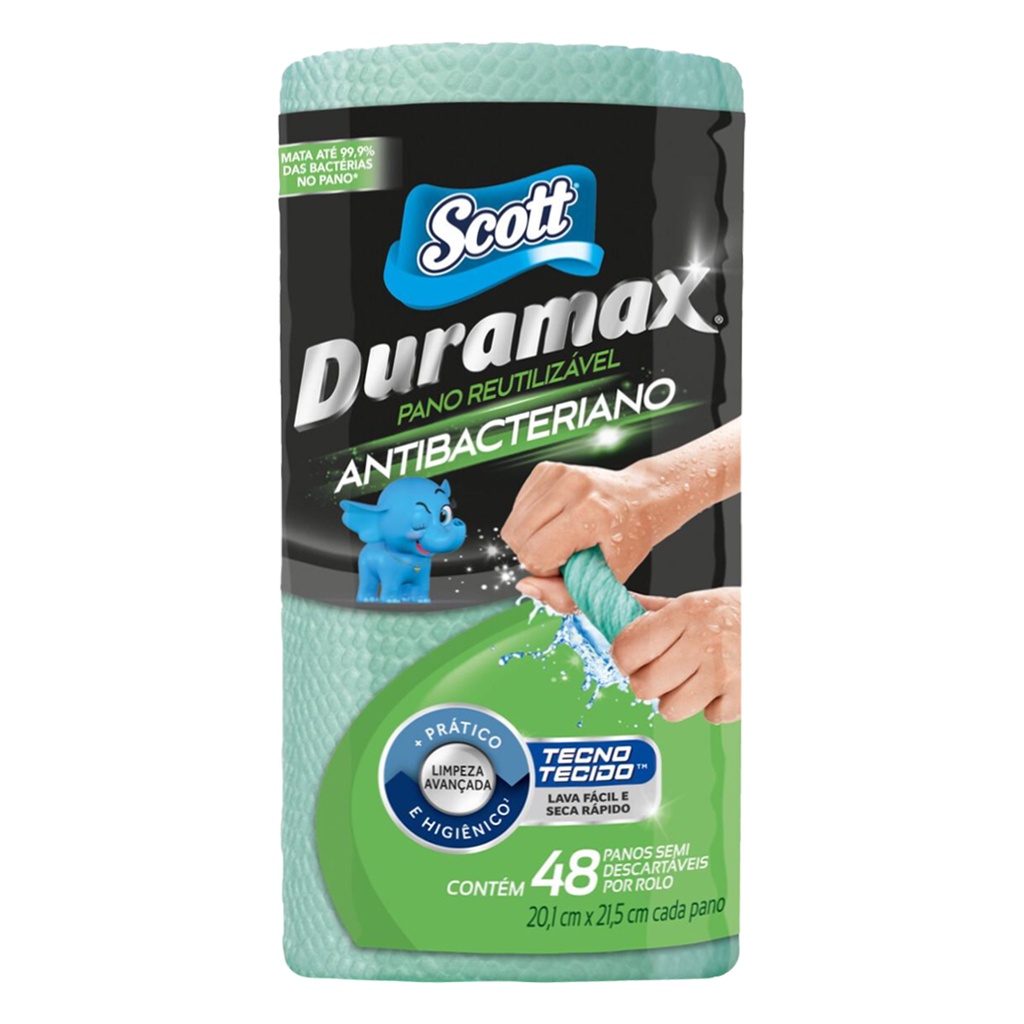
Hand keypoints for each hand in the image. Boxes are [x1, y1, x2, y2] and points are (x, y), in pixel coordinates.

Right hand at [501, 462, 666, 583]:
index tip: (570, 565)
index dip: (547, 571)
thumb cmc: (627, 540)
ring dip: (532, 540)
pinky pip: (517, 509)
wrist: (640, 499)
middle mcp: (572, 486)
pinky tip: (555, 523)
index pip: (535, 555)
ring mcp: (557, 473)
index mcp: (590, 513)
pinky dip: (531, 523)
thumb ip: (564, 596)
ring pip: (513, 524)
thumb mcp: (606, 581)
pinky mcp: (546, 468)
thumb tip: (524, 586)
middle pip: (518, 538)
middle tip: (565, 553)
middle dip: (536, 556)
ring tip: (562, 538)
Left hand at [611, 588, 740, 723]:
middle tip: (661, 673)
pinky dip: (712, 708)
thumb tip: (614, 606)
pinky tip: (720, 687)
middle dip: (647, 683)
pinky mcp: (742, 697)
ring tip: (691, 682)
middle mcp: (702, 642)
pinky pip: (707, 718)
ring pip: (670, 709)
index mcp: (685, 613)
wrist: (789, 623)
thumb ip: (652, 610)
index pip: (630, 647)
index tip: (629, 659)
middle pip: (644, 685)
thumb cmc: (738, 613)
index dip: (623, 658)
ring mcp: (723, 673)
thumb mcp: (694, 602)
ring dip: (676, 700)